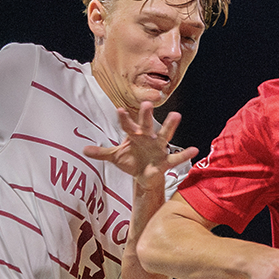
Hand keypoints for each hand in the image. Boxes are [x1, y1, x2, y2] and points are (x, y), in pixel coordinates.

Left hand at [83, 104, 199, 183]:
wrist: (144, 175)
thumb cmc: (131, 161)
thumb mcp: (115, 157)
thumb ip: (101, 153)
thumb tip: (83, 150)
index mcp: (135, 135)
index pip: (128, 125)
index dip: (124, 119)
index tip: (120, 110)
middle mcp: (148, 138)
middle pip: (146, 125)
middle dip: (146, 116)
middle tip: (146, 103)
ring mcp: (158, 148)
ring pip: (164, 135)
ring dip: (170, 126)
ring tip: (176, 115)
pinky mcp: (166, 161)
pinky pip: (176, 157)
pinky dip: (185, 154)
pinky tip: (194, 150)